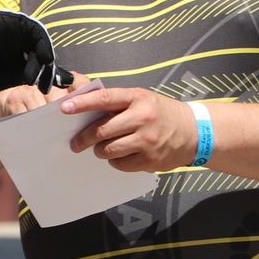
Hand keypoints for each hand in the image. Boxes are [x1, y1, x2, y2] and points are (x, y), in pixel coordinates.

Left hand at [61, 87, 190, 171]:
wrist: (194, 131)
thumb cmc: (160, 112)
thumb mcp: (141, 97)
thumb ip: (114, 99)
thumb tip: (81, 94)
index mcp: (137, 97)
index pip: (105, 99)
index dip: (82, 103)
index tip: (65, 108)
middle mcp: (142, 118)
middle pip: (102, 130)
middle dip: (84, 138)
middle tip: (75, 142)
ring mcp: (147, 140)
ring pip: (109, 149)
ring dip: (100, 150)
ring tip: (102, 147)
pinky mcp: (151, 160)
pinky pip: (121, 164)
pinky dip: (115, 161)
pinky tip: (120, 155)